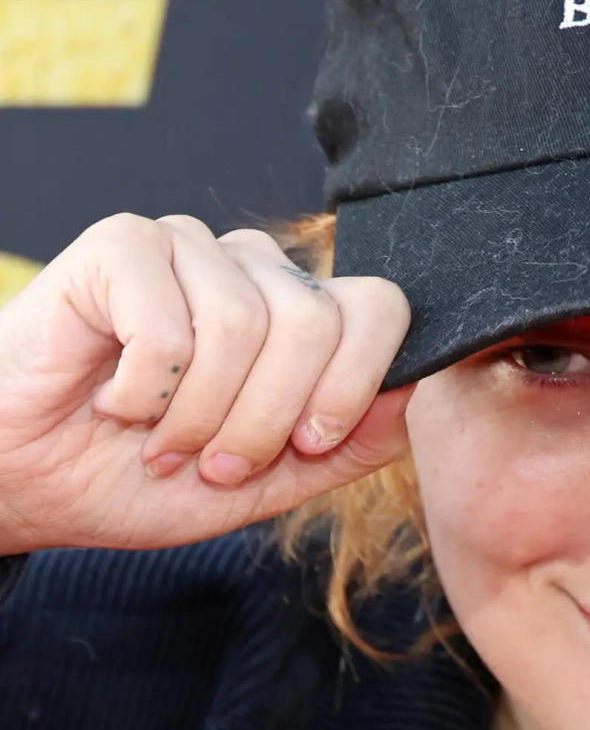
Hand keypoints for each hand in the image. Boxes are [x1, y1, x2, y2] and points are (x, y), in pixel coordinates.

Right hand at [0, 212, 412, 552]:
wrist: (29, 484)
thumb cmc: (137, 479)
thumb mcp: (266, 484)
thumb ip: (347, 445)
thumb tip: (411, 392)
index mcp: (298, 315)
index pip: (381, 309)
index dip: (353, 388)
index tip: (305, 446)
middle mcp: (253, 270)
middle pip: (317, 323)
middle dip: (266, 421)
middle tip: (213, 461)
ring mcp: (189, 249)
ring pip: (245, 326)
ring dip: (199, 416)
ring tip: (161, 442)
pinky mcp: (123, 245)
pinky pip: (170, 326)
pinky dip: (143, 392)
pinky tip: (116, 400)